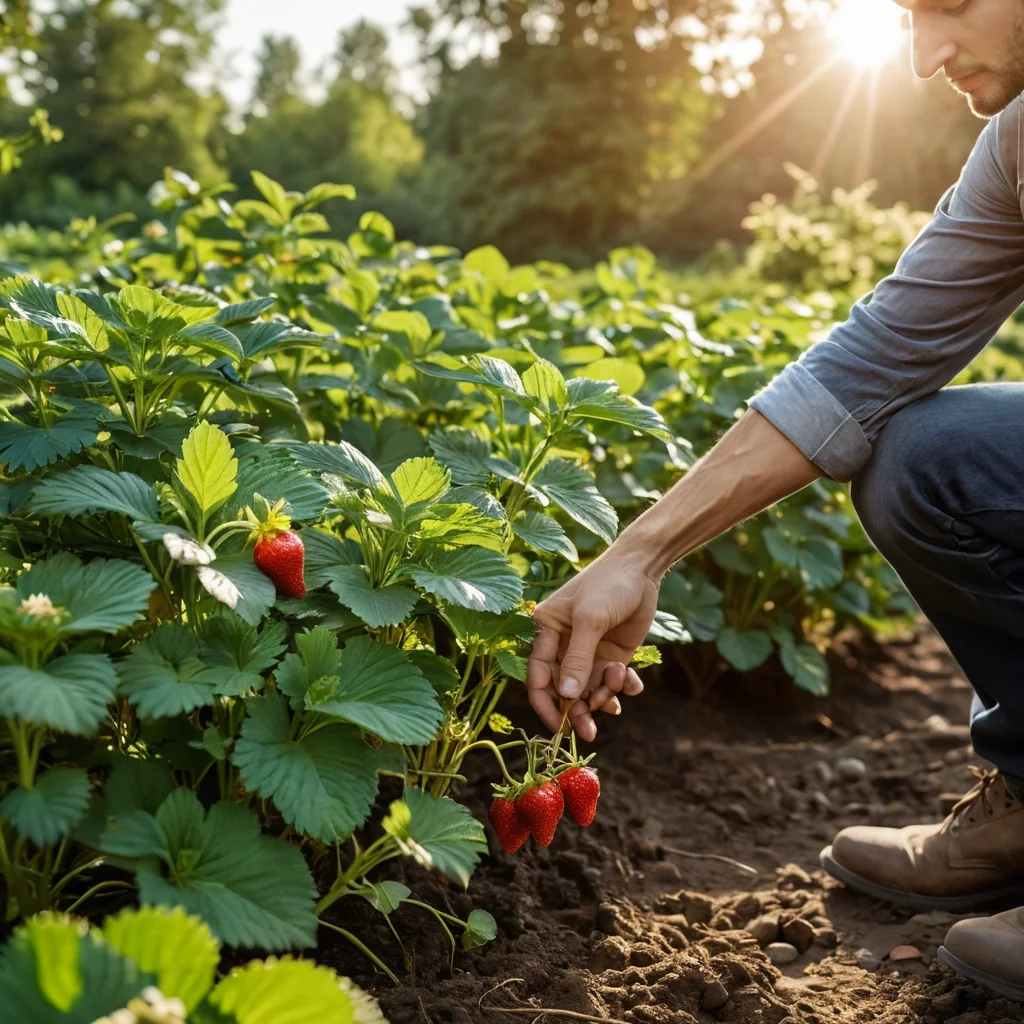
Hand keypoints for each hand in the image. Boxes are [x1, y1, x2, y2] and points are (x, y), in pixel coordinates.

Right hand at [527, 550, 659, 741]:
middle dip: (577, 710)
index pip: (538, 675)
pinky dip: (622, 688)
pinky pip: (611, 683)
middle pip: (564, 690)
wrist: (643, 568)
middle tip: (590, 731)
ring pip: (589, 690)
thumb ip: (578, 659)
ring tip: (620, 680)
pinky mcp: (611, 655)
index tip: (559, 728)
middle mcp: (563, 644)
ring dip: (604, 694)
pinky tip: (633, 683)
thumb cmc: (609, 585)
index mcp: (546, 630)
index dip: (546, 704)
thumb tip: (567, 696)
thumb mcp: (590, 620)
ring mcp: (588, 651)